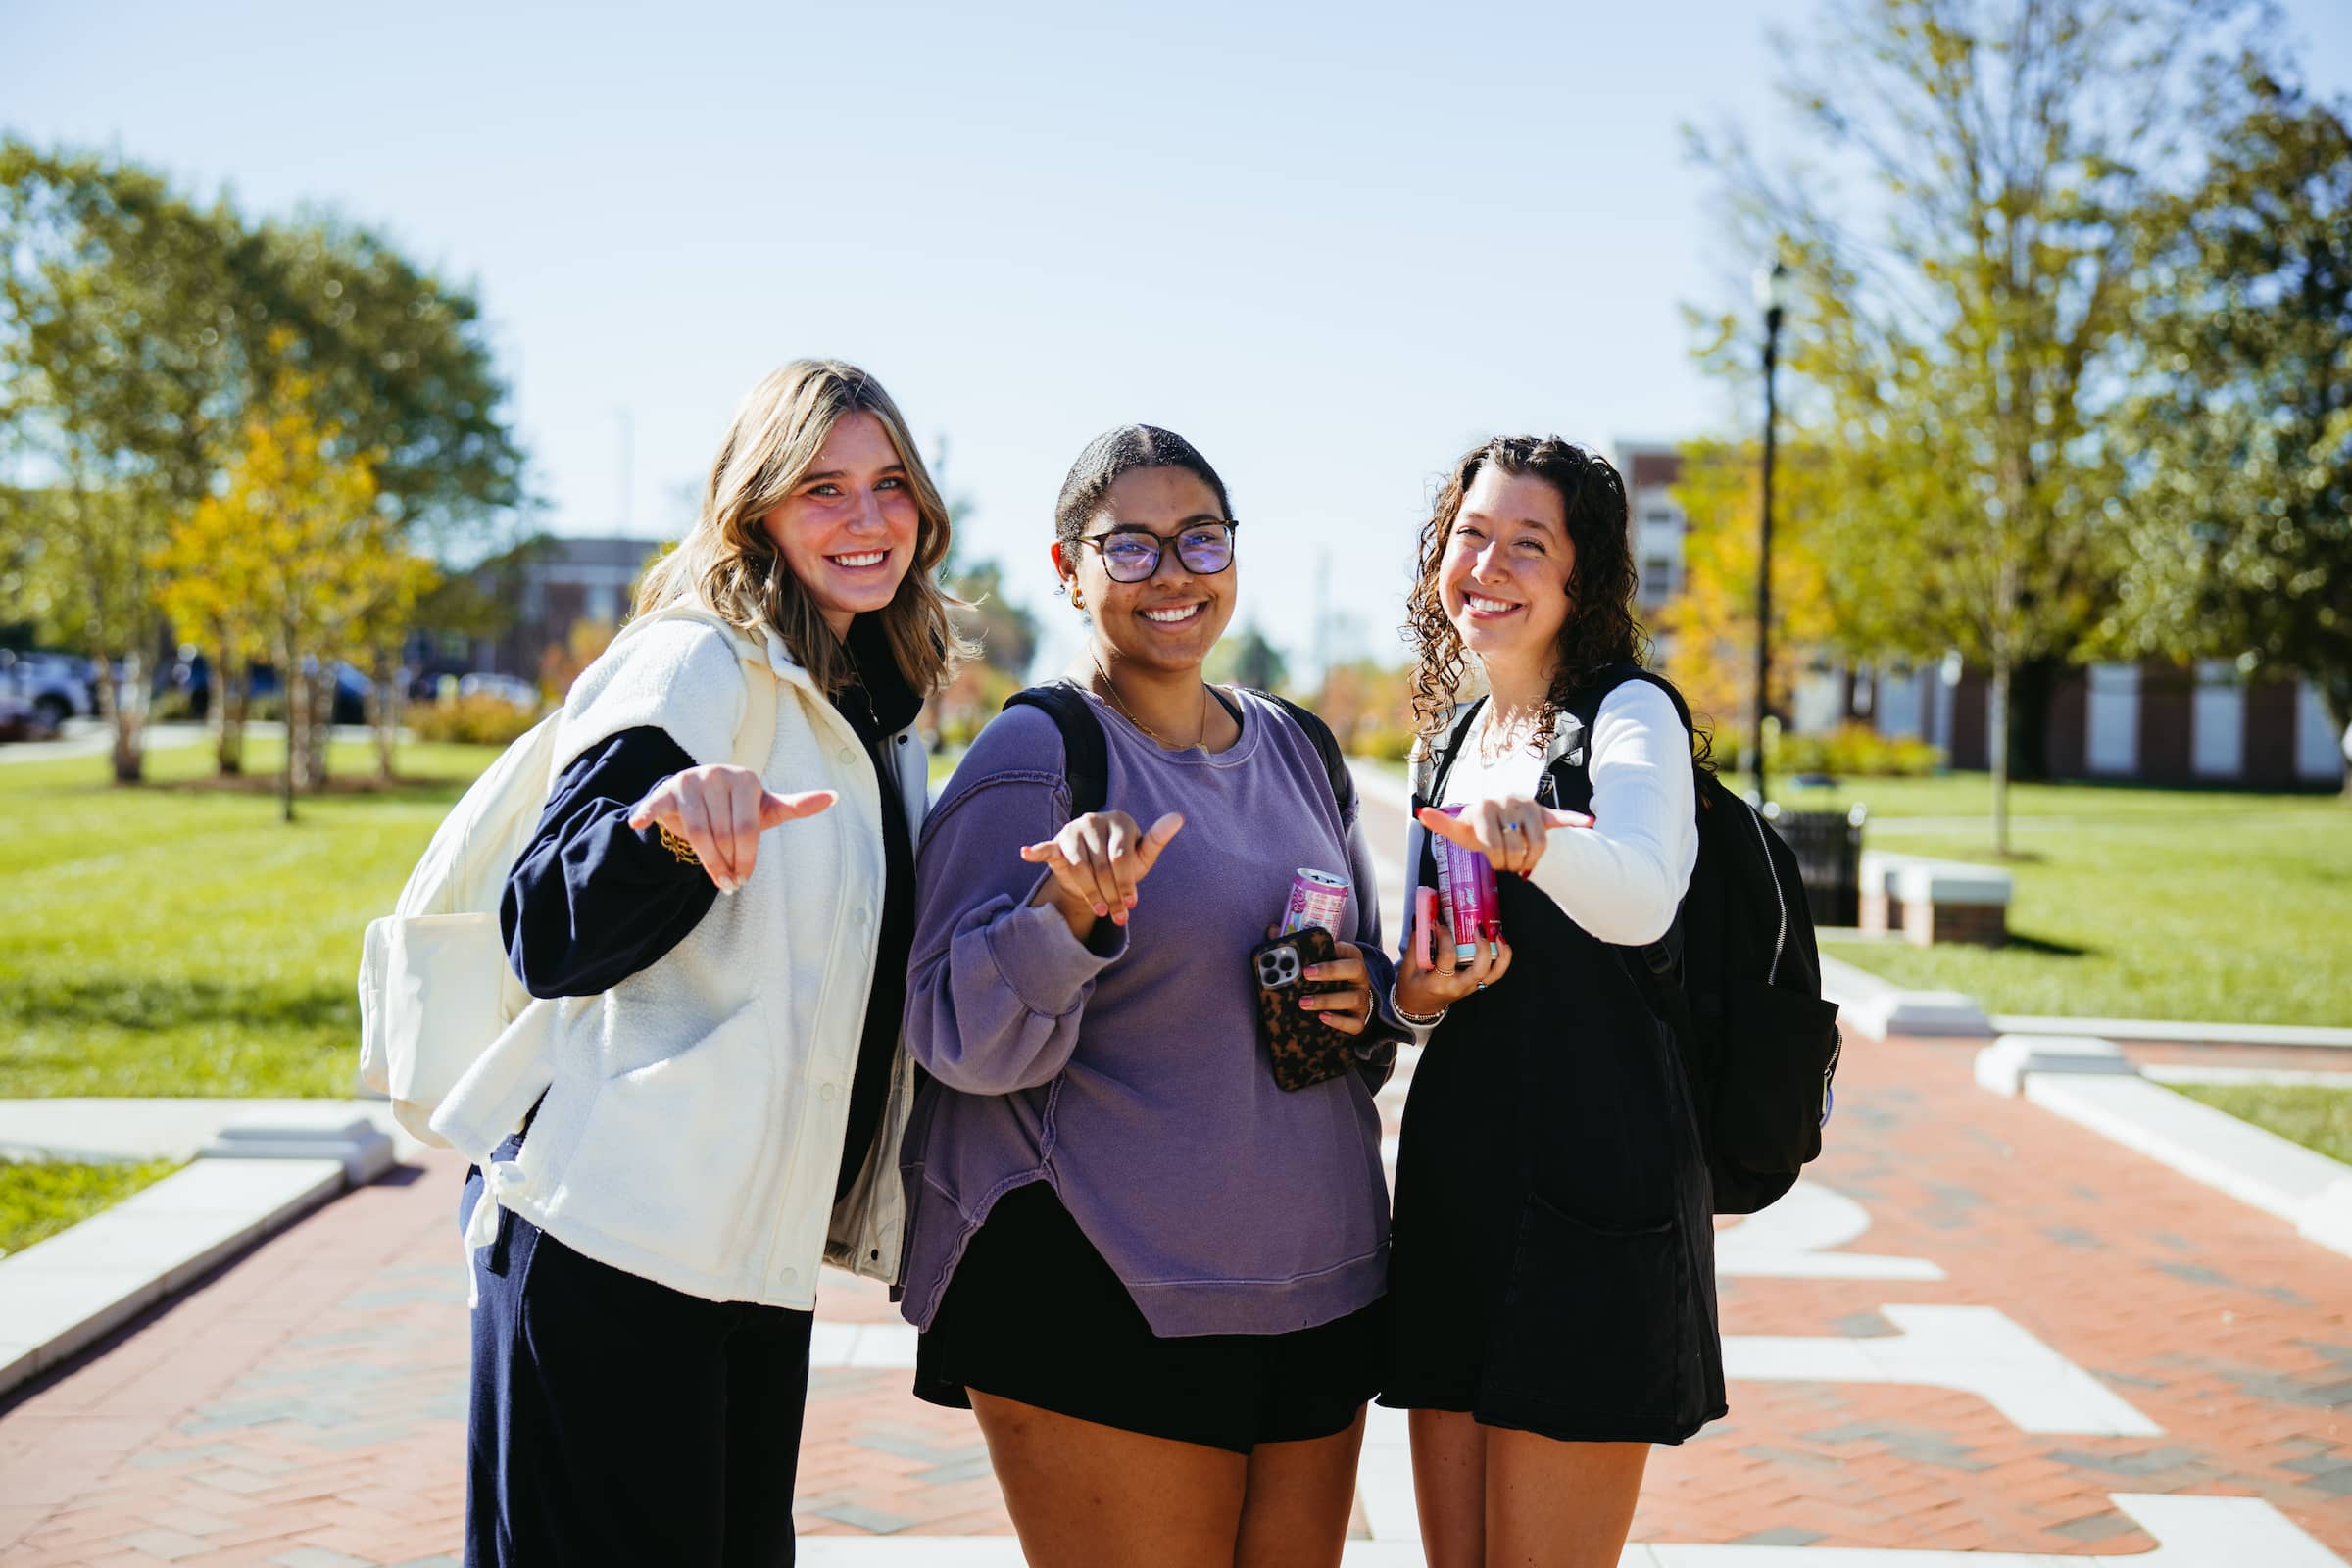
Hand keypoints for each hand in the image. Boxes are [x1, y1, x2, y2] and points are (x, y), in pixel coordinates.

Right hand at [629, 765, 836, 892]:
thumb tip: (834, 797)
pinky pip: (657, 804)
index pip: (746, 828)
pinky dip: (647, 814)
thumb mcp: (766, 808)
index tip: (743, 879)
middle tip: (729, 882)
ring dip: (705, 861)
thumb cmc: (738, 808)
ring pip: (697, 831)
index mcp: (746, 778)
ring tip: (714, 876)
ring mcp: (690, 780)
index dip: (745, 859)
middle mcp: (717, 773)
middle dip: (726, 864)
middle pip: (722, 834)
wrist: (700, 800)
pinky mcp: (666, 789)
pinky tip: (639, 823)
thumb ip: (796, 806)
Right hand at [1021, 810, 1184, 936]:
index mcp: (1120, 820)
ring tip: (1098, 910)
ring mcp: (1074, 830)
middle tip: (1116, 916)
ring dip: (1090, 892)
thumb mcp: (1142, 856)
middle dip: (1111, 894)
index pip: (1122, 857)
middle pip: (1102, 866)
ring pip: (1080, 867)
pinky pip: (1046, 847)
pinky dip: (1036, 850)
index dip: (1126, 884)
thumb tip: (1179, 817)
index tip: (1131, 905)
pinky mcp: (1056, 842)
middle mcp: (1095, 819)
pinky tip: (1027, 852)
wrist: (1096, 871)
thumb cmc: (1123, 863)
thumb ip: (1157, 839)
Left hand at [1269, 927, 1373, 1036]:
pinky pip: (1355, 1023)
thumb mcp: (1317, 960)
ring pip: (1353, 998)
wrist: (1347, 1002)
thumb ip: (1297, 946)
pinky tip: (1321, 1018)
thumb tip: (1273, 930)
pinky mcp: (1360, 1019)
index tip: (1310, 957)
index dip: (1333, 950)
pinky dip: (1339, 1022)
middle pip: (1355, 969)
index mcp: (1351, 958)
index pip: (1348, 950)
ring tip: (1303, 1002)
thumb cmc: (1328, 976)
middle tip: (1305, 974)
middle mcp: (1360, 978)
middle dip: (1330, 971)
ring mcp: (1362, 999)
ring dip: (1327, 1000)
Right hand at [1393, 906, 1512, 1018]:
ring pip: (1494, 973)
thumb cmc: (1413, 987)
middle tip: (1478, 928)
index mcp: (1439, 983)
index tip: (1440, 923)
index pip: (1448, 957)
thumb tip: (1421, 918)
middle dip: (1483, 947)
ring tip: (1499, 935)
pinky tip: (1499, 942)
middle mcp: (1458, 986)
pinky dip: (1501, 958)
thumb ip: (1417, 942)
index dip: (1445, 937)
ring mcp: (1470, 987)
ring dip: (1502, 954)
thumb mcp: (1408, 966)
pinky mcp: (1476, 984)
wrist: (1419, 1007)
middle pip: (1479, 969)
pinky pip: (1494, 973)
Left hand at [1416, 796, 1593, 876]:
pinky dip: (1573, 820)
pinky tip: (1586, 822)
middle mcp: (1506, 800)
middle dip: (1511, 863)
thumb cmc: (1479, 830)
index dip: (1496, 859)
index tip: (1495, 860)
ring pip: (1539, 846)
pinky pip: (1561, 818)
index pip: (1495, 846)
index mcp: (1484, 806)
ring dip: (1531, 860)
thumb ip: (1444, 824)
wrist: (1500, 819)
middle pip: (1516, 849)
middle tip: (1507, 862)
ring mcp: (1528, 805)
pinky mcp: (1546, 812)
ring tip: (1521, 858)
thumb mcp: (1462, 831)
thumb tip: (1422, 814)